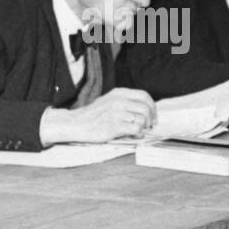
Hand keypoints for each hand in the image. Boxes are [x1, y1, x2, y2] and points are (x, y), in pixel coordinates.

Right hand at [39, 88, 155, 144]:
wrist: (75, 123)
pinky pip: (136, 129)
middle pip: (146, 108)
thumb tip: (147, 111)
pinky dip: (138, 134)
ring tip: (137, 131)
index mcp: (119, 93)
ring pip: (143, 119)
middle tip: (147, 126)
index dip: (152, 107)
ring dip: (143, 127)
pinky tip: (132, 135)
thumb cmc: (94, 115)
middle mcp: (118, 100)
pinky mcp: (114, 125)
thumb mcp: (110, 100)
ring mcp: (116, 112)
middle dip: (150, 119)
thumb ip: (126, 102)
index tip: (152, 116)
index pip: (144, 96)